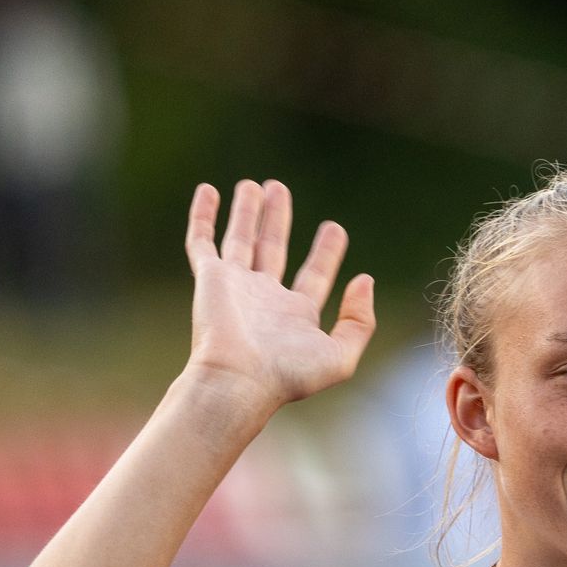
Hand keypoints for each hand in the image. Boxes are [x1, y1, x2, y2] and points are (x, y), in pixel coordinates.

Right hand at [182, 179, 376, 407]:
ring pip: (240, 239)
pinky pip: (202, 240)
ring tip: (254, 185)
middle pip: (272, 249)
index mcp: (296, 315)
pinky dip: (203, 215)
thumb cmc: (288, 376)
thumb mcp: (341, 356)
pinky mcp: (210, 279)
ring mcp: (235, 287)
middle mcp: (264, 298)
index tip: (334, 229)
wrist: (238, 381)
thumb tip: (364, 280)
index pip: (314, 275)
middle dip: (278, 220)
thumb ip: (359, 321)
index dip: (326, 253)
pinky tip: (208, 190)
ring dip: (247, 212)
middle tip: (279, 189)